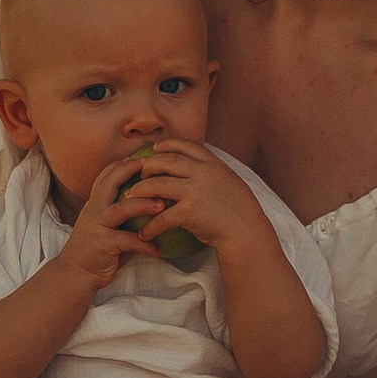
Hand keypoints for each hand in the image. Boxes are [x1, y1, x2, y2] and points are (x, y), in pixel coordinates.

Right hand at [61, 152, 184, 290]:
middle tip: (154, 167)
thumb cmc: (96, 250)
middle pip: (110, 182)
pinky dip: (145, 245)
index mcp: (94, 204)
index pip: (106, 176)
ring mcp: (97, 226)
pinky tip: (159, 249)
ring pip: (122, 208)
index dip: (122, 164)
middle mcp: (94, 210)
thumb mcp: (104, 225)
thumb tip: (148, 200)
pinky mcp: (103, 244)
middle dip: (131, 171)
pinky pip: (128, 241)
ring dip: (144, 205)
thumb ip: (120, 213)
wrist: (74, 275)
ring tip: (163, 205)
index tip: (143, 156)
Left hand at [128, 137, 255, 254]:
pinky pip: (162, 216)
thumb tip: (199, 169)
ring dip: (140, 191)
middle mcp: (203, 172)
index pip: (186, 145)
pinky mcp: (190, 212)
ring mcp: (195, 191)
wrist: (247, 230)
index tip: (156, 148)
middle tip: (138, 173)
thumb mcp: (229, 181)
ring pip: (158, 185)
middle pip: (166, 161)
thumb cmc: (240, 209)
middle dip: (148, 165)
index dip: (168, 145)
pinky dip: (150, 226)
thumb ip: (212, 173)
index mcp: (212, 163)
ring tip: (129, 197)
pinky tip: (144, 233)